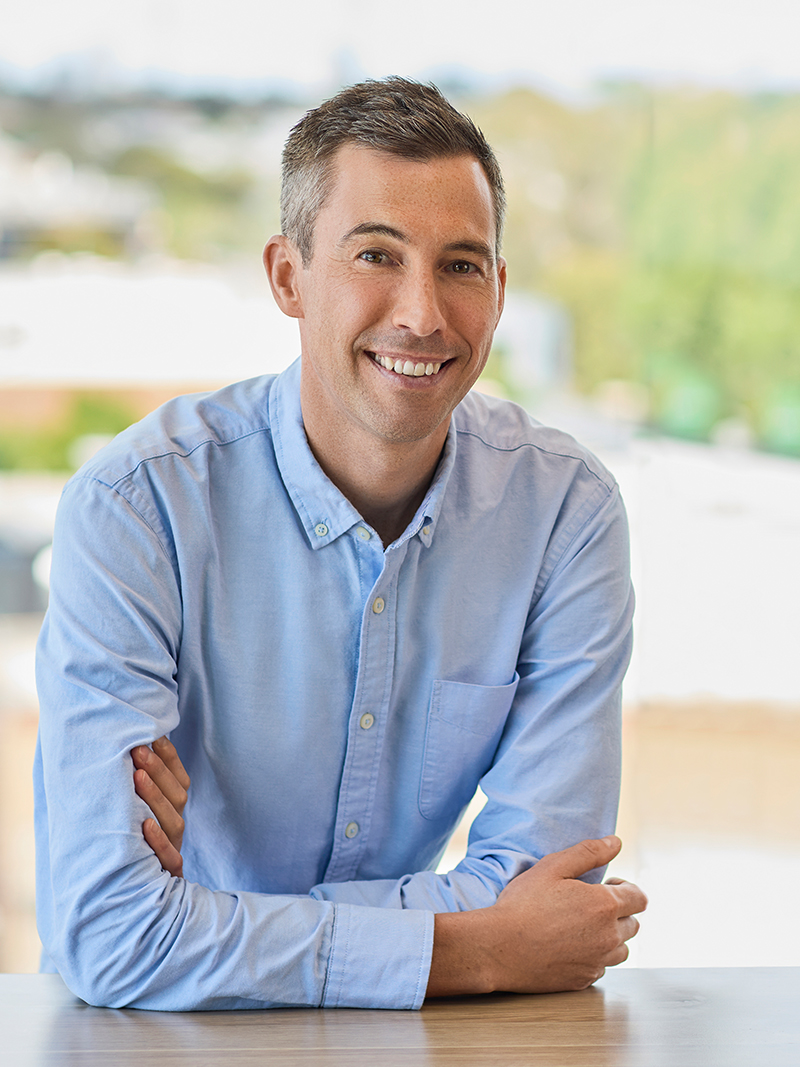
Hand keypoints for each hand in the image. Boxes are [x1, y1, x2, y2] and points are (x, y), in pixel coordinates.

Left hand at [132, 736, 189, 877]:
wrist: (125, 898)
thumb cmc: (124, 847)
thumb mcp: (130, 816)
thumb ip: (134, 788)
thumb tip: (124, 750)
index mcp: (173, 812)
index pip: (179, 780)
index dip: (169, 758)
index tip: (153, 737)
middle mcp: (176, 829)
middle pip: (177, 797)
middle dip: (158, 771)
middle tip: (137, 750)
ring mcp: (173, 851)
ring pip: (174, 822)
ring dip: (156, 798)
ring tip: (137, 776)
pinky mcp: (166, 875)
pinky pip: (169, 858)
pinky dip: (158, 841)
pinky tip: (145, 825)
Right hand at [428, 836, 646, 996]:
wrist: (499, 947)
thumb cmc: (523, 904)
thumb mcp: (553, 867)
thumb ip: (588, 853)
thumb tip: (616, 843)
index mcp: (605, 905)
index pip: (639, 897)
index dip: (626, 888)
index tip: (609, 885)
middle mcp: (608, 936)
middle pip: (634, 924)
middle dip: (619, 912)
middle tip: (590, 904)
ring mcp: (597, 961)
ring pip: (621, 949)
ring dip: (610, 936)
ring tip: (583, 926)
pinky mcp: (583, 980)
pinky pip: (600, 966)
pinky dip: (593, 956)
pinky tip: (569, 945)